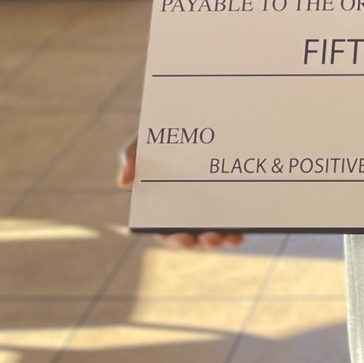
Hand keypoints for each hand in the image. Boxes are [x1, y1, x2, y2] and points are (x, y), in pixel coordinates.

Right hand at [116, 137, 244, 250]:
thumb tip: (123, 181)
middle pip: (194, 237)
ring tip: (226, 237)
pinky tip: (240, 232)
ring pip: (217, 233)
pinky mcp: (231, 202)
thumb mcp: (143, 142)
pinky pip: (236, 221)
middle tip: (210, 238)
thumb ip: (131, 156)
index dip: (175, 240)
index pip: (168, 231)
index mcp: (165, 206)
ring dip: (222, 240)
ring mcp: (211, 209)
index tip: (184, 237)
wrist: (193, 119)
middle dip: (201, 243)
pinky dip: (238, 231)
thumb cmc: (162, 138)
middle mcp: (189, 212)